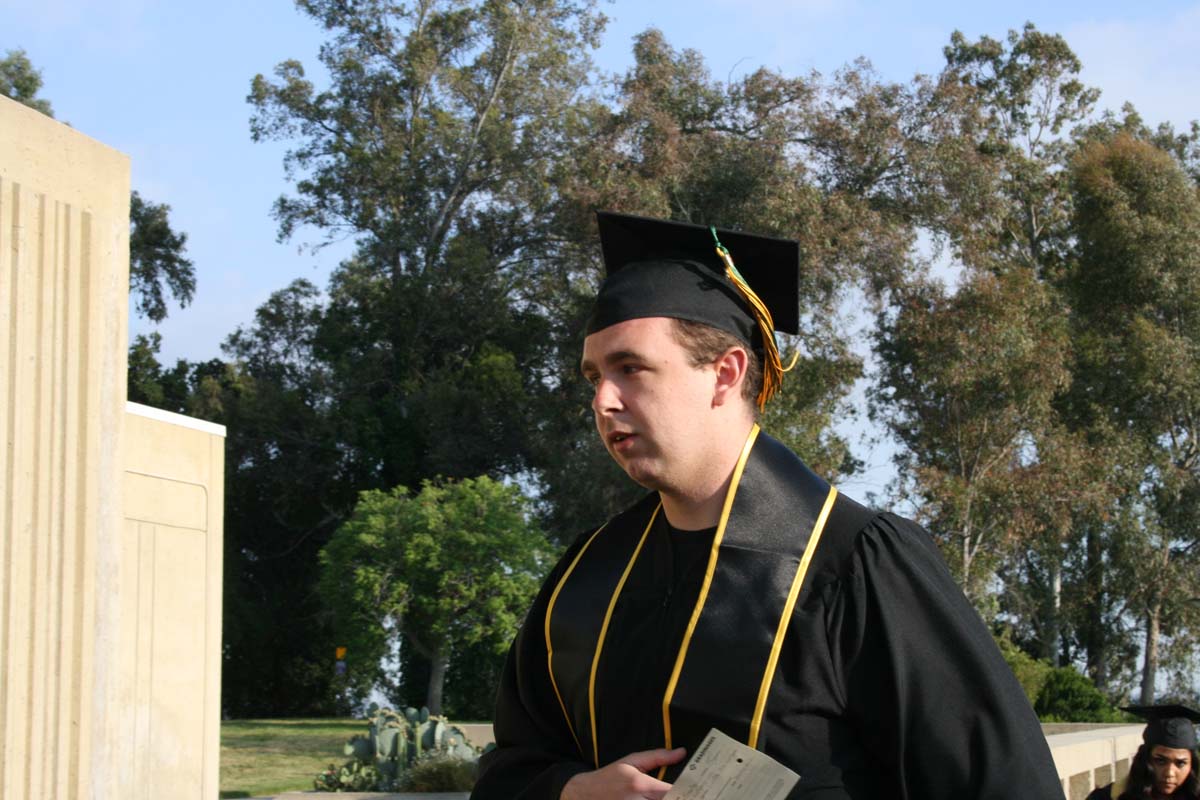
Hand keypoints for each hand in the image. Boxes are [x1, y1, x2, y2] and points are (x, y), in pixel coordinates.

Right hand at [560, 747, 686, 799]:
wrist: (584, 795)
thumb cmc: (609, 778)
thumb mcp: (631, 761)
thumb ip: (658, 757)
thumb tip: (681, 753)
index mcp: (640, 785)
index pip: (673, 793)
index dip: (688, 793)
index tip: (700, 791)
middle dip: (682, 798)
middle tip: (695, 793)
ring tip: (677, 795)